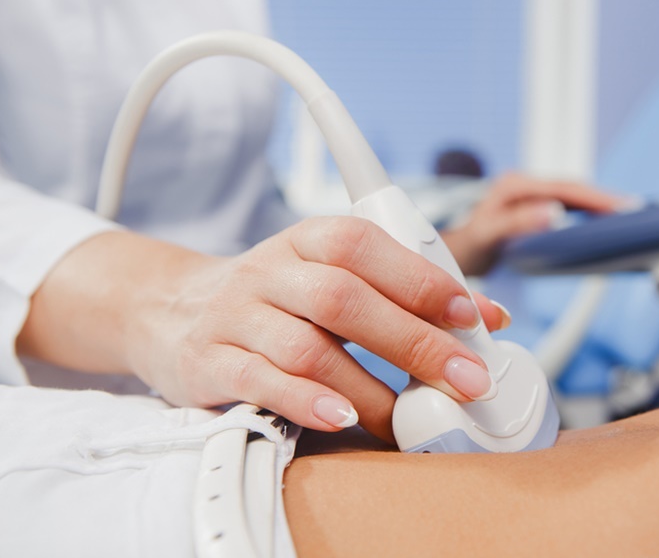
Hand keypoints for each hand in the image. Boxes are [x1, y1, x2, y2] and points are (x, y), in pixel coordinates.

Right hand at [17, 218, 510, 441]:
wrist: (170, 309)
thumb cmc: (275, 298)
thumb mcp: (332, 276)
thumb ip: (404, 292)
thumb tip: (488, 317)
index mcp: (307, 240)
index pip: (365, 246)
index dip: (420, 278)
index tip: (471, 315)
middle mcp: (270, 271)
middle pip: (344, 299)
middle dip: (413, 341)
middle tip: (463, 377)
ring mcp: (235, 316)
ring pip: (306, 348)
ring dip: (367, 387)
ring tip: (405, 418)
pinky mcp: (209, 363)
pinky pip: (259, 382)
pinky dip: (305, 402)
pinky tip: (340, 417)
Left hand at [442, 172, 621, 274]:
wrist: (458, 254)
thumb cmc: (469, 247)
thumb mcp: (487, 236)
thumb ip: (516, 223)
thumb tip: (552, 212)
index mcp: (515, 186)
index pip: (564, 188)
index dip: (594, 197)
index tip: (619, 207)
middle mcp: (524, 185)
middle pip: (574, 188)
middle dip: (604, 199)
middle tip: (635, 211)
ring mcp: (531, 195)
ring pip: (574, 196)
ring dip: (599, 205)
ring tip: (629, 215)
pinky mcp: (536, 207)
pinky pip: (568, 205)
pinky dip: (588, 212)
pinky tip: (606, 222)